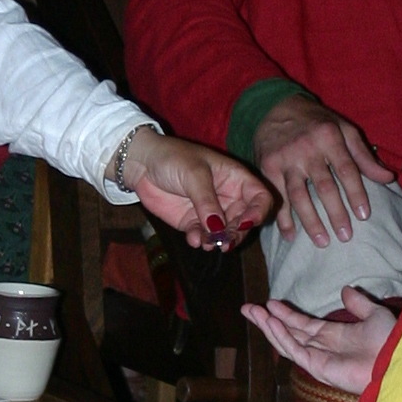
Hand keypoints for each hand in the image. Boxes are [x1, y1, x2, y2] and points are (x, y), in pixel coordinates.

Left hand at [124, 133, 272, 250]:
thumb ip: (207, 202)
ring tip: (209, 244)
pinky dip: (201, 241)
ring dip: (220, 241)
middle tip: (225, 241)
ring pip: (225, 233)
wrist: (141, 163)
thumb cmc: (172, 157)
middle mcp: (228, 196)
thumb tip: (219, 228)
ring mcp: (211, 211)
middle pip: (245, 220)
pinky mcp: (193, 222)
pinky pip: (203, 236)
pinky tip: (194, 240)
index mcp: (236, 178)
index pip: (260, 197)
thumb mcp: (194, 174)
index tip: (247, 223)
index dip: (259, 212)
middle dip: (237, 233)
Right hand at [242, 285, 395, 391]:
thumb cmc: (391, 341)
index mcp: (334, 336)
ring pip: (286, 341)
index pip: (302, 324)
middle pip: (288, 332)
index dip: (286, 314)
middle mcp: (322, 348)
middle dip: (267, 320)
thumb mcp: (374, 314)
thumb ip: (358, 303)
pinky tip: (270, 322)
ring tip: (252, 312)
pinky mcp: (318, 367)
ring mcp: (318, 358)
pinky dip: (281, 336)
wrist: (397, 360)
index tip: (270, 302)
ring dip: (268, 327)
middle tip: (247, 308)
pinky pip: (295, 350)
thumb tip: (346, 289)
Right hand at [251, 92, 395, 247]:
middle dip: (336, 214)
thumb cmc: (316, 122)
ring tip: (322, 242)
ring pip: (299, 196)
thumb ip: (364, 156)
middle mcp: (307, 148)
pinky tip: (290, 236)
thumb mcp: (343, 130)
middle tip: (346, 236)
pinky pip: (277, 197)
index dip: (356, 194)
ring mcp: (286, 159)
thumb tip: (389, 178)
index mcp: (330, 137)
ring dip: (311, 222)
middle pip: (324, 187)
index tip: (364, 216)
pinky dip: (283, 218)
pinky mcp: (267, 167)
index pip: (347, 170)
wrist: (274, 107)